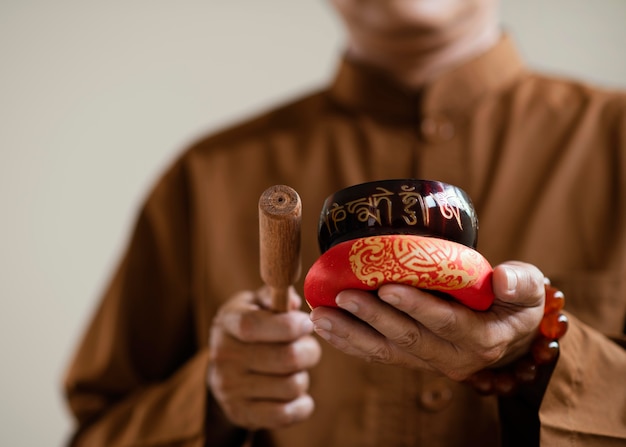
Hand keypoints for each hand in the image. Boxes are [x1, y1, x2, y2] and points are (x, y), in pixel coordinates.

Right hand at [208, 287, 321, 429]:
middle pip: (285, 358)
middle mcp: (223, 356)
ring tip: (295, 371)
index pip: (253, 326)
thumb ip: (274, 297)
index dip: (288, 325)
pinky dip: (302, 405)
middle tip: (308, 348)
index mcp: (227, 322)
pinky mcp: (241, 414)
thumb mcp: (255, 305)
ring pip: (291, 386)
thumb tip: (293, 302)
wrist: (225, 373)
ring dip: (303, 377)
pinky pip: (285, 415)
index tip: (306, 324)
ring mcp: (229, 388)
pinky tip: (297, 395)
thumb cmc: (251, 330)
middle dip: (309, 352)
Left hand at [309, 261, 544, 380]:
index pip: (445, 323)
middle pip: (408, 340)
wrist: (511, 335)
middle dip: (373, 318)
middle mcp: (453, 357)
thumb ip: (521, 283)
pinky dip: (350, 343)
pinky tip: (327, 329)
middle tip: (342, 297)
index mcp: (481, 339)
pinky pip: (379, 355)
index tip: (387, 286)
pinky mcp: (413, 360)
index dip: (416, 306)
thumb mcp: (530, 290)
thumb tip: (502, 277)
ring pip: (386, 352)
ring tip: (320, 317)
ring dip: (351, 334)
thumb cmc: (516, 304)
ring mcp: (430, 362)